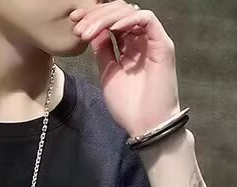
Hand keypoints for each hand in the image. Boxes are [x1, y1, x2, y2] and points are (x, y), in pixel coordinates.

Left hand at [70, 1, 180, 137]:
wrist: (145, 124)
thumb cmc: (129, 106)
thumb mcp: (107, 74)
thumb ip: (102, 51)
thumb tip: (92, 31)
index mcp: (128, 47)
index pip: (110, 22)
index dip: (92, 18)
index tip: (74, 22)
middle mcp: (140, 40)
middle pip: (118, 12)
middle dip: (95, 15)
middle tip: (78, 25)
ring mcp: (151, 41)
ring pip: (130, 11)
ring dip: (107, 17)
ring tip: (89, 30)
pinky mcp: (162, 44)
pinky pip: (146, 19)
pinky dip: (128, 19)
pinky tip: (112, 28)